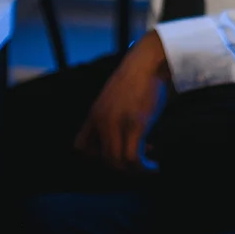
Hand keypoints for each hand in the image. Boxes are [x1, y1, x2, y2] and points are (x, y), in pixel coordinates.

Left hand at [74, 31, 171, 171]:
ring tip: (148, 166)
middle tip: (138, 161)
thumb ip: (110, 115)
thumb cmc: (135, 79)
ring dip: (134, 170)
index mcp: (94, 115)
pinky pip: (133, 158)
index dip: (97, 157)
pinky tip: (154, 165)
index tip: (116, 153)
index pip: (80, 148)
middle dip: (122, 166)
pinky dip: (144, 167)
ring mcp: (117, 124)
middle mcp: (101, 121)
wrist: (147, 63)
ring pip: (118, 163)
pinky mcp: (135, 125)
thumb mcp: (112, 98)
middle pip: (104, 159)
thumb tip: (119, 135)